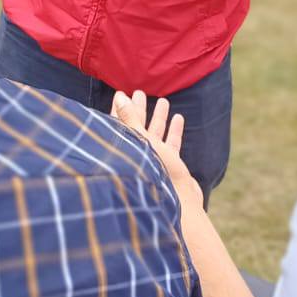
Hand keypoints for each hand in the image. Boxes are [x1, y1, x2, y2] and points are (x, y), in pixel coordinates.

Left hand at [112, 90, 202, 209]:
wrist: (178, 204)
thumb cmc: (156, 173)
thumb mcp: (141, 140)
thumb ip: (130, 118)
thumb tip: (119, 96)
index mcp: (126, 150)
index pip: (118, 124)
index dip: (119, 108)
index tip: (121, 93)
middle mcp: (138, 155)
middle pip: (137, 127)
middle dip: (139, 109)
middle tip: (140, 92)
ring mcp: (154, 162)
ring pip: (155, 135)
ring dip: (159, 118)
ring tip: (163, 101)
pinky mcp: (170, 167)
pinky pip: (171, 145)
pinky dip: (174, 132)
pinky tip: (178, 118)